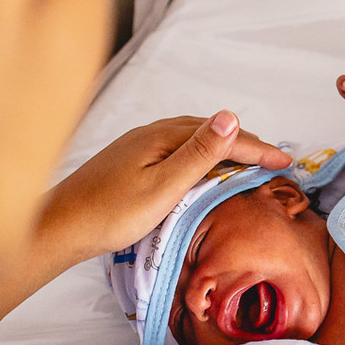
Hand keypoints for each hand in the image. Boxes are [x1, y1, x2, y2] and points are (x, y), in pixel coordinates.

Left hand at [40, 112, 291, 265]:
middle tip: (274, 160)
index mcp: (163, 137)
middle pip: (209, 131)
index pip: (222, 135)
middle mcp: (151, 133)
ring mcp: (138, 145)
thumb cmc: (109, 215)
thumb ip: (199, 154)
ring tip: (247, 160)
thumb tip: (231, 116)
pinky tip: (200, 167)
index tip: (286, 161)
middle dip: (245, 143)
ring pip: (192, 137)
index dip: (257, 148)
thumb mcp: (163, 187)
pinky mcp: (129, 160)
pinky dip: (201, 154)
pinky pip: (177, 148)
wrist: (59, 228)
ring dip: (223, 146)